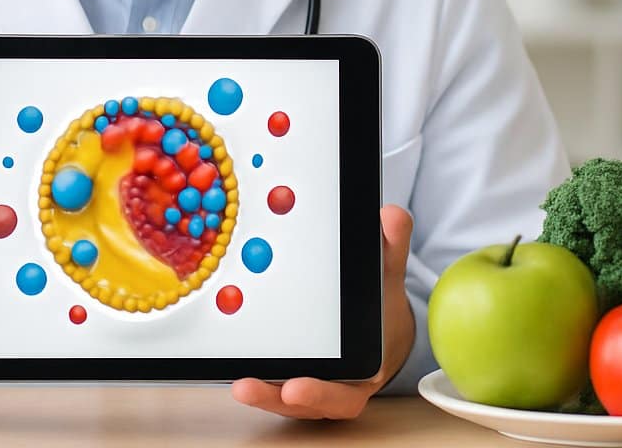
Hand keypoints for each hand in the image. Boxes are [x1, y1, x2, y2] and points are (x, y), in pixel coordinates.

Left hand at [232, 206, 414, 419]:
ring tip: (238, 383)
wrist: (379, 326)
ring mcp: (310, 383)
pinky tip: (229, 363)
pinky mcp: (287, 375)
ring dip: (260, 393)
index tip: (295, 387)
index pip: (342, 395)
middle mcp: (335, 386)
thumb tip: (391, 217)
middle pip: (305, 404)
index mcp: (363, 372)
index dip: (319, 394)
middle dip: (276, 398)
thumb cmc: (380, 306)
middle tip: (249, 387)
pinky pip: (270, 381)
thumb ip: (391, 251)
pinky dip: (253, 375)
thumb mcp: (388, 278)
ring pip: (282, 398)